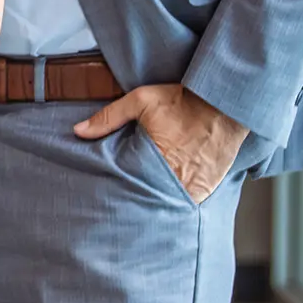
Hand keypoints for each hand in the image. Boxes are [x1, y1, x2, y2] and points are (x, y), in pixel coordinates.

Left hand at [74, 83, 248, 202]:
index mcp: (156, 161)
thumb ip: (109, 117)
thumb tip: (79, 131)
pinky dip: (178, 198)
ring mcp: (195, 187)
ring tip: (144, 196)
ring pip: (169, 202)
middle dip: (137, 196)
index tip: (109, 189)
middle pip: (149, 197)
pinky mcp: (209, 188)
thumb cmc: (183, 101)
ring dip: (158, 199)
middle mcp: (177, 180)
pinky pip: (189, 201)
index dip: (120, 187)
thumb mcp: (141, 101)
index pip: (130, 185)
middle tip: (125, 196)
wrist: (224, 103)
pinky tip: (167, 193)